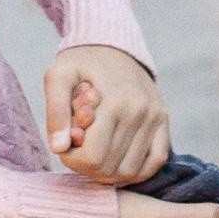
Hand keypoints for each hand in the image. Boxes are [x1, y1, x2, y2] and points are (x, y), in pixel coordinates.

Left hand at [46, 43, 167, 182]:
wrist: (113, 44)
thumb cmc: (80, 62)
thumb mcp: (57, 77)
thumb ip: (55, 113)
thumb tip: (59, 148)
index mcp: (114, 103)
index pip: (92, 157)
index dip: (72, 160)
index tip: (65, 146)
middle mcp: (140, 112)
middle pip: (110, 167)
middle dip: (87, 166)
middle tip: (77, 149)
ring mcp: (155, 117)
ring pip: (132, 170)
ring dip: (108, 173)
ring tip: (95, 154)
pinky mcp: (163, 121)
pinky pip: (156, 161)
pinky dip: (136, 172)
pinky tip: (117, 165)